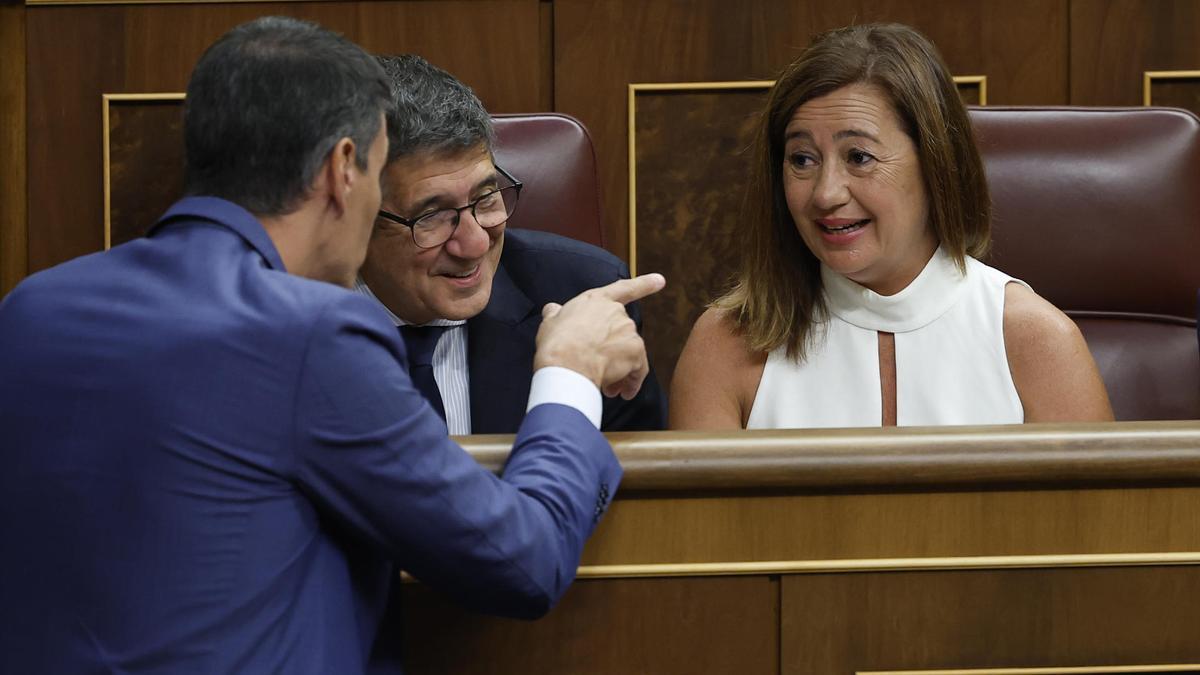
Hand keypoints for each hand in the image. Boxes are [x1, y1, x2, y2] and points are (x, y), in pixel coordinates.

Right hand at [535, 274, 665, 398]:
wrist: (567, 365)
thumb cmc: (555, 344)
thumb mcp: (550, 322)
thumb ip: (556, 314)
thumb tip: (552, 309)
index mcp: (596, 300)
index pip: (623, 288)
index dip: (643, 284)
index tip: (660, 280)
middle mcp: (617, 312)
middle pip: (621, 333)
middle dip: (612, 352)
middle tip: (598, 369)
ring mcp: (628, 331)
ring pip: (628, 353)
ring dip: (620, 369)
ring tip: (606, 386)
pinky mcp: (636, 352)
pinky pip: (638, 370)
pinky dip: (632, 382)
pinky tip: (622, 393)